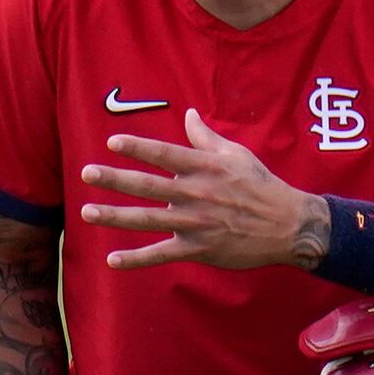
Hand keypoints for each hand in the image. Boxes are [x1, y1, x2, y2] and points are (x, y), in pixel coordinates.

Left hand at [79, 109, 328, 271]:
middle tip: (86, 173)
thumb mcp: (236, 155)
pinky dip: (136, 259)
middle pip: (147, 185)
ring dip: (115, 216)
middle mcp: (195, 194)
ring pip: (147, 219)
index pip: (164, 154)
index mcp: (204, 168)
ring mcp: (195, 223)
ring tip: (87, 213)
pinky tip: (112, 260)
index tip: (111, 142)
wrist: (287, 225)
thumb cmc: (261, 186)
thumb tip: (187, 114)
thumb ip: (205, 137)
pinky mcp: (198, 249)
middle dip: (114, 179)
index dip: (137, 147)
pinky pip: (161, 254)